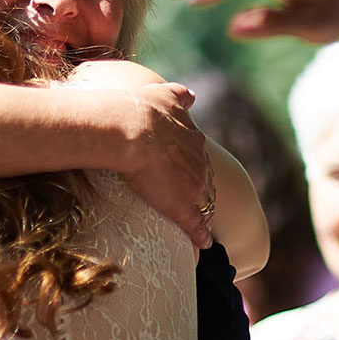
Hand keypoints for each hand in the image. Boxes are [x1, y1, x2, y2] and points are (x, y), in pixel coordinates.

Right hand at [120, 82, 214, 248]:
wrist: (131, 129)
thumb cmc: (140, 110)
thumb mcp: (164, 94)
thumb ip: (178, 95)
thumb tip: (192, 95)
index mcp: (193, 140)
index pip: (199, 158)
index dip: (195, 168)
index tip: (190, 174)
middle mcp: (199, 164)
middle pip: (207, 182)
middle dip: (204, 191)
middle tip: (199, 201)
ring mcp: (194, 188)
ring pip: (206, 205)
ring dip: (205, 214)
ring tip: (202, 224)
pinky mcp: (183, 208)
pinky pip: (197, 227)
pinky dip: (201, 236)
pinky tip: (204, 245)